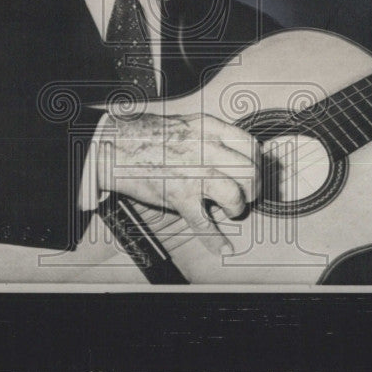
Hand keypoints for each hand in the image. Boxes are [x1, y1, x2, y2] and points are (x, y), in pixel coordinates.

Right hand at [98, 111, 259, 254]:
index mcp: (209, 128)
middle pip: (250, 172)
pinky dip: (215, 240)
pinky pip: (205, 224)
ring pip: (236, 195)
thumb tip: (229, 153)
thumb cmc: (146, 135)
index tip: (253, 170)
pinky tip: (222, 246)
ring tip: (230, 210)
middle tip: (246, 194)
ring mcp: (194, 173)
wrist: (114, 145)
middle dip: (253, 188)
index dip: (256, 162)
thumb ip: (210, 137)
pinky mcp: (180, 196)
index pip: (250, 145)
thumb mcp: (186, 125)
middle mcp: (207, 149)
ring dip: (237, 207)